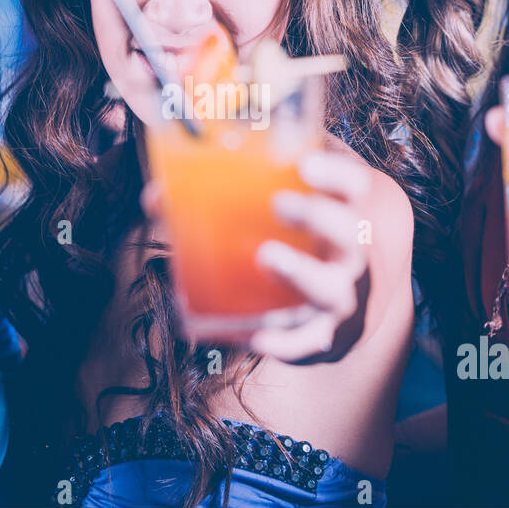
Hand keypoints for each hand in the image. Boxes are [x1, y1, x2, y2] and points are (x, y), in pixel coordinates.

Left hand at [142, 149, 370, 361]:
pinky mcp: (321, 335)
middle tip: (279, 204)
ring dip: (301, 274)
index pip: (353, 184)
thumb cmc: (296, 237)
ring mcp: (339, 295)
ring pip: (333, 289)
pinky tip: (254, 337)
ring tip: (266, 257)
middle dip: (318, 217)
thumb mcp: (277, 200)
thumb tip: (155, 199)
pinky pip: (306, 343)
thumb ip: (226, 189)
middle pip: (349, 233)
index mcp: (342, 211)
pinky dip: (283, 343)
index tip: (306, 163)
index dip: (335, 173)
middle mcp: (348, 253)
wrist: (337, 296)